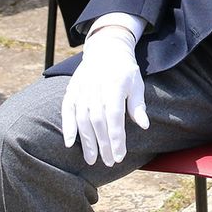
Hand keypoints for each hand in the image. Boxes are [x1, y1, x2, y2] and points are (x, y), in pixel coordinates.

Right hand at [61, 24, 148, 165]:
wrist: (105, 48)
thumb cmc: (124, 70)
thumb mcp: (137, 83)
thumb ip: (137, 105)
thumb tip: (144, 126)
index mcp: (114, 84)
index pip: (114, 116)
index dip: (116, 137)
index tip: (119, 155)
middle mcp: (96, 87)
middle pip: (98, 121)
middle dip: (103, 145)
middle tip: (109, 162)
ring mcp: (81, 88)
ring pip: (82, 118)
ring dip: (86, 141)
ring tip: (92, 159)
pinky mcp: (71, 89)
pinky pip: (67, 109)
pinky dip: (67, 126)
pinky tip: (69, 143)